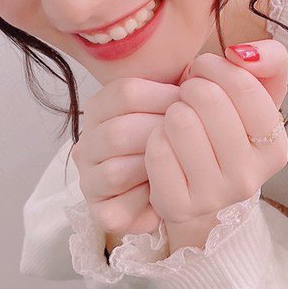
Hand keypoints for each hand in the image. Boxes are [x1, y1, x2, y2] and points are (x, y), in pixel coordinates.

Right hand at [70, 76, 182, 238]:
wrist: (180, 190)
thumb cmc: (176, 143)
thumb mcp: (176, 108)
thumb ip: (181, 88)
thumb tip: (199, 76)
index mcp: (102, 109)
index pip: (125, 93)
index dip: (164, 97)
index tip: (190, 104)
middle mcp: (88, 143)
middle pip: (118, 132)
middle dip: (161, 136)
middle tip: (189, 140)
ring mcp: (90, 178)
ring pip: (116, 170)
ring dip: (154, 169)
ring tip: (178, 166)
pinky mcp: (101, 212)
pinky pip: (118, 206)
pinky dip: (145, 200)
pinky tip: (163, 192)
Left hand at [144, 40, 287, 236]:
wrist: (198, 183)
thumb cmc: (227, 128)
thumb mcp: (258, 93)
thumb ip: (270, 60)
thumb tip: (242, 54)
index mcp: (274, 148)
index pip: (243, 85)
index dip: (215, 67)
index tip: (205, 70)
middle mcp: (249, 177)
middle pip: (207, 99)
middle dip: (191, 88)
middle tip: (189, 99)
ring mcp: (214, 196)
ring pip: (180, 122)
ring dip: (172, 112)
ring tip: (179, 121)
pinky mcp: (178, 206)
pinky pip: (157, 150)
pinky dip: (156, 138)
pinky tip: (166, 144)